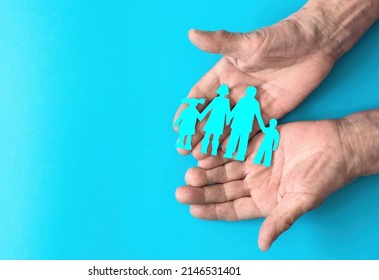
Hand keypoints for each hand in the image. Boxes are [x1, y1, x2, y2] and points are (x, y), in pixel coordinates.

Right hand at [174, 0, 378, 160]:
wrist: (316, 44)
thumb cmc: (281, 37)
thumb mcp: (248, 43)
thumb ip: (220, 42)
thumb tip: (192, 34)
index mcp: (224, 74)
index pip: (200, 95)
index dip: (188, 110)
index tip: (177, 127)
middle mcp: (234, 91)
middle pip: (211, 115)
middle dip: (197, 132)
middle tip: (185, 149)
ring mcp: (250, 104)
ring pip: (228, 126)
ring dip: (214, 140)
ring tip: (201, 156)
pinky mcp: (268, 113)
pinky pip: (250, 131)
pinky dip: (238, 142)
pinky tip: (227, 154)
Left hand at [176, 120, 356, 250]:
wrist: (337, 146)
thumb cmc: (323, 178)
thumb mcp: (301, 201)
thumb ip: (280, 220)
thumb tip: (263, 245)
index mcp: (263, 201)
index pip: (231, 209)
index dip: (212, 210)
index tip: (193, 210)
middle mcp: (254, 183)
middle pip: (222, 189)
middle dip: (203, 191)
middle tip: (182, 190)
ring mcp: (253, 163)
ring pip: (223, 169)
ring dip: (206, 171)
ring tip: (190, 173)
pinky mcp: (255, 143)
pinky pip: (232, 148)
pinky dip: (218, 151)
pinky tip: (203, 154)